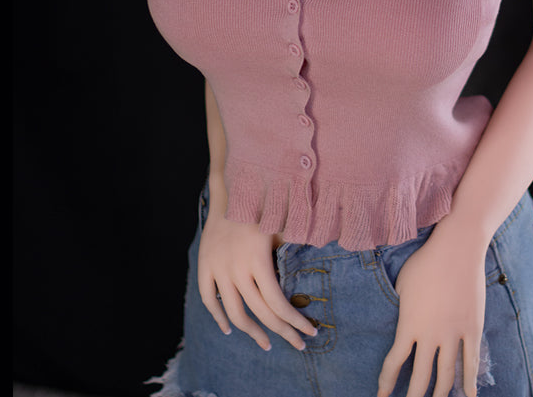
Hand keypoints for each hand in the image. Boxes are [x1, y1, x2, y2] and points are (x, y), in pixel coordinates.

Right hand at [196, 206, 318, 351]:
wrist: (229, 187)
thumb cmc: (264, 205)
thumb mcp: (284, 225)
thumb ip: (298, 246)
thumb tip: (326, 256)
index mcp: (258, 259)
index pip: (277, 303)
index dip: (295, 322)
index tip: (310, 333)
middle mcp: (236, 268)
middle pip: (260, 313)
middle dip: (282, 332)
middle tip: (299, 346)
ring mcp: (218, 268)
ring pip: (233, 313)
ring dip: (252, 332)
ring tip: (267, 344)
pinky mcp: (205, 265)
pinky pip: (208, 299)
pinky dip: (218, 317)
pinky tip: (230, 329)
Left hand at [376, 227, 486, 396]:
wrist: (456, 249)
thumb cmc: (424, 262)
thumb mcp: (401, 285)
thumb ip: (400, 309)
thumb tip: (399, 324)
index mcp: (409, 325)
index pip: (394, 364)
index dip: (386, 383)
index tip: (381, 396)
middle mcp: (431, 335)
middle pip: (420, 379)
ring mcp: (454, 334)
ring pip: (446, 375)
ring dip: (440, 394)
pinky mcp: (472, 329)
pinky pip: (471, 362)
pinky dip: (470, 383)